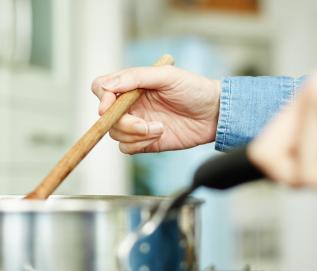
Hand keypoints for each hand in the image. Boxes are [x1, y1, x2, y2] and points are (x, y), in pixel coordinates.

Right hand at [91, 66, 219, 153]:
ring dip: (135, 134)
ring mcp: (137, 123)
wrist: (215, 114)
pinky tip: (159, 135)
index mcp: (132, 85)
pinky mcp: (144, 142)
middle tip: (144, 123)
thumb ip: (135, 77)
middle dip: (123, 123)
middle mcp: (131, 104)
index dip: (101, 98)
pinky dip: (139, 145)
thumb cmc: (194, 89)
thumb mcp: (166, 76)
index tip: (108, 107)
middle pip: (106, 117)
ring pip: (116, 134)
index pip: (101, 88)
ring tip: (159, 128)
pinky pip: (126, 148)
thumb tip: (107, 86)